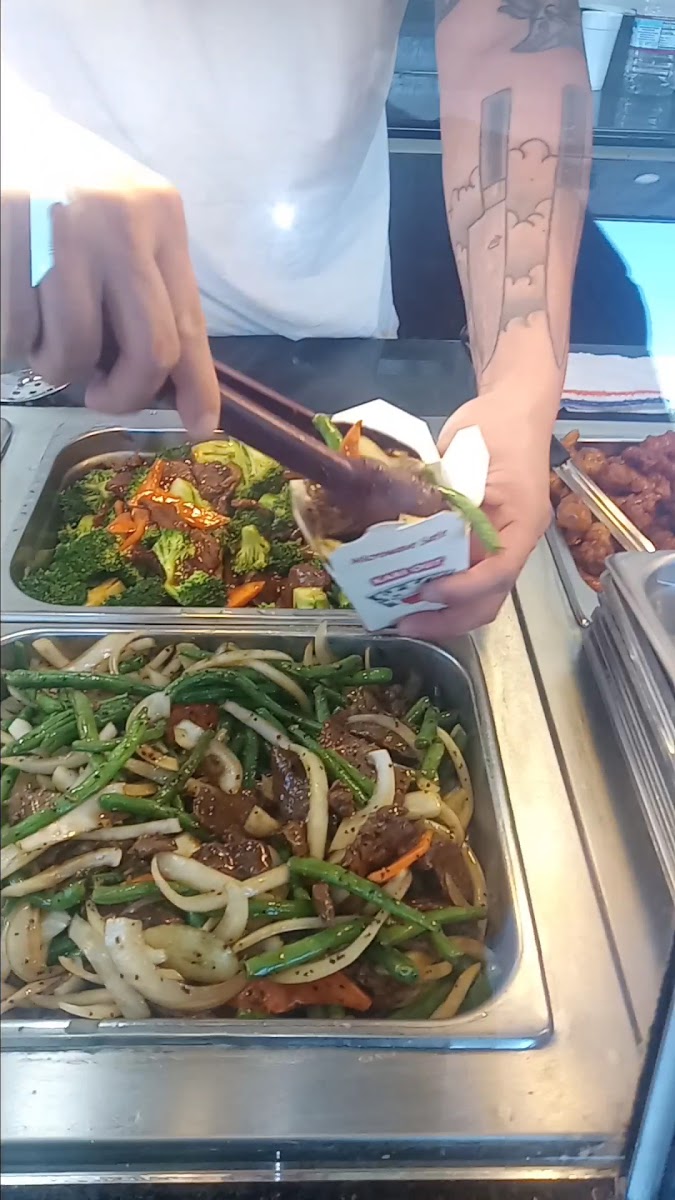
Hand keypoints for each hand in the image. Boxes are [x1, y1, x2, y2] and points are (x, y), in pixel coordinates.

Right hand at [2, 186, 218, 439]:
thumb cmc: (64, 186)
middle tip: (99, 395)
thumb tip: (169, 383)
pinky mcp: (3, 236)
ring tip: (40, 333)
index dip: (197, 385)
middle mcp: (119, 221)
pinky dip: (12, 345)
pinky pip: (15, 337)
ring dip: (53, 365)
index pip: (189, 322)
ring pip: (73, 353)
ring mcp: (59, 230)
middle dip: (124, 393)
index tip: (200, 424)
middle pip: (149, 351)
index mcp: (160, 216)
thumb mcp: (123, 220)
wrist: (1, 125)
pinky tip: (12, 310)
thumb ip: (147, 289)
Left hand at [398, 389, 554, 642]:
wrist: (513, 406)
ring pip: (479, 596)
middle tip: (403, 620)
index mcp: (523, 521)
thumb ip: (446, 495)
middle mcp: (515, 541)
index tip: (425, 592)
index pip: (499, 570)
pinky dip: (441, 590)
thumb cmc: (497, 425)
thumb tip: (410, 530)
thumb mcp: (469, 454)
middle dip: (447, 617)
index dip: (462, 589)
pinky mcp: (483, 541)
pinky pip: (466, 576)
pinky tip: (410, 592)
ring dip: (442, 612)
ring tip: (402, 615)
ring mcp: (501, 544)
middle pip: (490, 598)